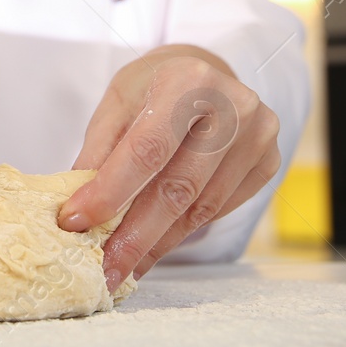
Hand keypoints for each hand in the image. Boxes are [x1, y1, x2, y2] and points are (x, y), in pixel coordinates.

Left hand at [57, 47, 280, 289]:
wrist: (209, 77)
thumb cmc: (157, 87)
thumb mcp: (119, 102)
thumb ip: (99, 151)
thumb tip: (76, 211)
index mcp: (189, 80)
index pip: (147, 148)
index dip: (111, 191)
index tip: (76, 223)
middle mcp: (234, 107)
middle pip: (177, 188)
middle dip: (134, 236)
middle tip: (103, 269)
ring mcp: (258, 137)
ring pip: (199, 209)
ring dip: (156, 244)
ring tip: (123, 266)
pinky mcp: (269, 164)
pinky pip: (217, 211)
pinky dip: (180, 233)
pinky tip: (153, 246)